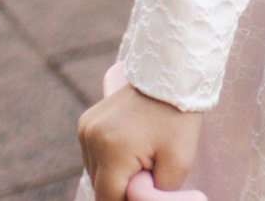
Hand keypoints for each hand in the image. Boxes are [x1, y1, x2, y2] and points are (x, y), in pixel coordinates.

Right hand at [78, 76, 203, 200]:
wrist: (170, 76)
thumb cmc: (178, 119)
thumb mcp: (179, 163)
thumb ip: (156, 194)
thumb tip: (136, 200)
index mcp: (112, 150)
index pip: (108, 198)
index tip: (144, 191)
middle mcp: (91, 138)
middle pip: (100, 187)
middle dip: (123, 189)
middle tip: (147, 174)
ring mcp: (86, 129)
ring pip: (95, 173)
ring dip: (115, 176)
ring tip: (141, 157)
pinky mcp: (85, 123)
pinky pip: (93, 156)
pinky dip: (109, 161)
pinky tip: (128, 150)